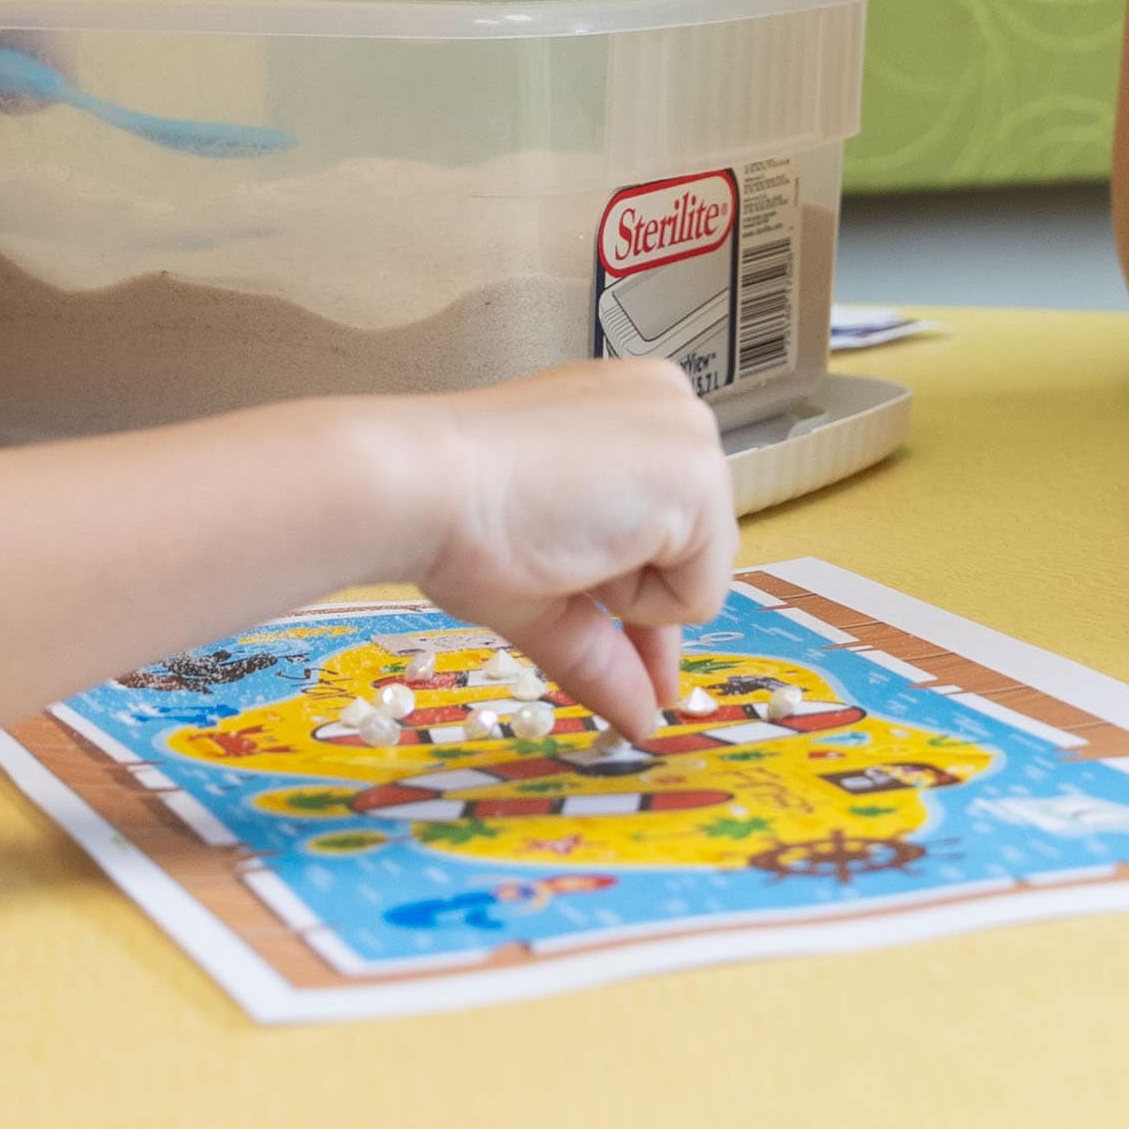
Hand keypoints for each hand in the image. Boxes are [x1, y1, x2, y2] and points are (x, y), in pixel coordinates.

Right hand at [388, 360, 737, 733]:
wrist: (427, 486)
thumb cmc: (461, 516)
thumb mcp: (548, 588)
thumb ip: (605, 650)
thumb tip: (642, 724)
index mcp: (630, 407)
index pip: (668, 520)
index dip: (633, 585)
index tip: (606, 616)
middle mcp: (675, 403)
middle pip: (691, 549)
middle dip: (630, 590)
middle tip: (556, 558)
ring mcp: (695, 436)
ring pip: (699, 574)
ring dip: (628, 592)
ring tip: (557, 540)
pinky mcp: (701, 479)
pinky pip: (700, 594)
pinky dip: (643, 604)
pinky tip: (581, 547)